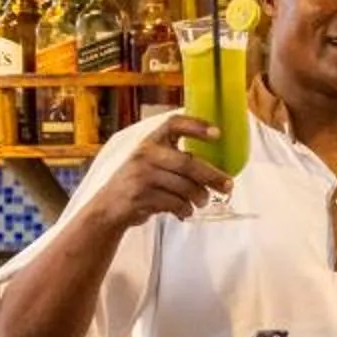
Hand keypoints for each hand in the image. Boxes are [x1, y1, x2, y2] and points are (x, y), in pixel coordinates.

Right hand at [96, 114, 231, 226]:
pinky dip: (185, 209)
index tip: (218, 133)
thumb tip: (217, 171)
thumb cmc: (138, 183)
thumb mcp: (152, 162)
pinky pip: (174, 203)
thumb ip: (176, 159)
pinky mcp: (140, 197)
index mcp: (151, 141)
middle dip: (212, 176)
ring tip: (203, 201)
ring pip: (183, 186)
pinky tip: (186, 211)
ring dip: (199, 197)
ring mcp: (141, 176)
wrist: (108, 207)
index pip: (174, 124)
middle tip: (228, 186)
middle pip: (187, 163)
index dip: (197, 126)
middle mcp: (145, 155)